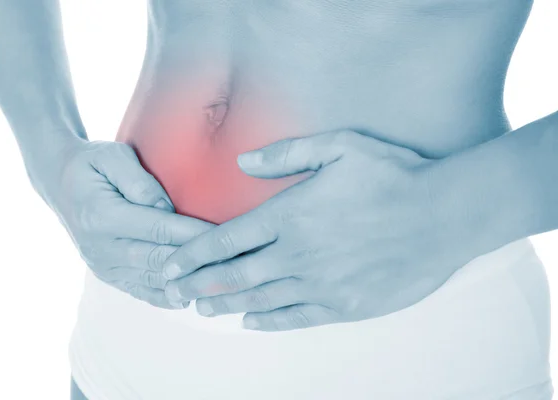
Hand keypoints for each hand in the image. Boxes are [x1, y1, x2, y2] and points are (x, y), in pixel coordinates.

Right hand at [28, 135, 213, 308]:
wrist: (60, 184)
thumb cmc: (92, 165)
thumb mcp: (113, 157)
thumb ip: (140, 182)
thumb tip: (168, 209)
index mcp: (102, 216)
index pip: (159, 228)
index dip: (194, 234)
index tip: (227, 235)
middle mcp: (101, 247)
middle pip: (160, 259)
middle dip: (200, 262)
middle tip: (235, 261)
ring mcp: (102, 266)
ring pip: (154, 280)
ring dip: (188, 283)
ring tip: (222, 281)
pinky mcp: (107, 275)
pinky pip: (141, 291)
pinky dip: (168, 296)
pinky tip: (192, 296)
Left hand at [161, 130, 474, 329]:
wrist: (445, 214)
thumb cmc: (394, 175)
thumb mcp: (339, 147)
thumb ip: (285, 154)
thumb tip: (243, 162)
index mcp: (291, 214)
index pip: (226, 240)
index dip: (192, 255)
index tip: (170, 266)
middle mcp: (299, 253)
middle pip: (235, 275)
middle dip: (200, 284)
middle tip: (177, 293)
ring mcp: (322, 283)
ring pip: (261, 300)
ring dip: (227, 304)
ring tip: (203, 308)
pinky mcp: (346, 305)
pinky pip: (297, 318)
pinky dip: (269, 322)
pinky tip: (251, 323)